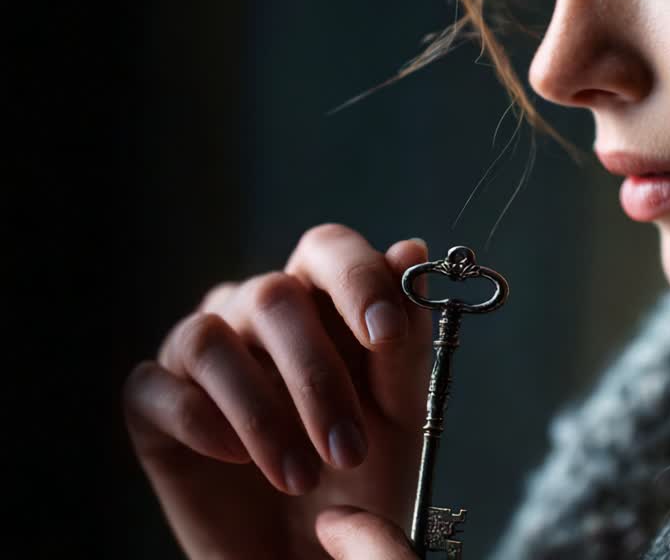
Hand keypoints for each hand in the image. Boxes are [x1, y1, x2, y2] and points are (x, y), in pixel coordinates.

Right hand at [122, 224, 432, 558]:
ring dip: (261, 414)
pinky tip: (236, 461)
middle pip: (272, 296)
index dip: (356, 279)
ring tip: (301, 477)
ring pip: (209, 339)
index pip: (326, 248)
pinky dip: (201, 422)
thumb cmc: (363, 473)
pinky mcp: (152, 403)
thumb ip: (405, 339)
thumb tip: (409, 248)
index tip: (385, 336)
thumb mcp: (401, 413)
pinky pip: (156, 388)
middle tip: (349, 451)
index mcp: (320, 298)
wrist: (312, 550)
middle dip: (317, 377)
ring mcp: (199, 351)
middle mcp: (254, 311)